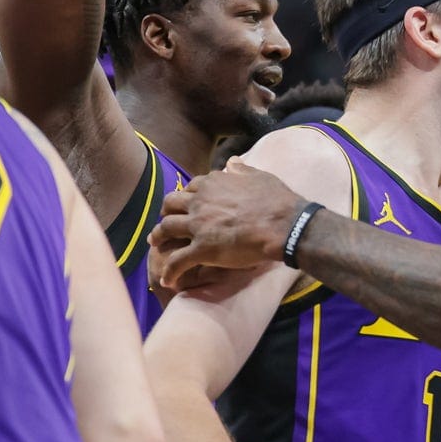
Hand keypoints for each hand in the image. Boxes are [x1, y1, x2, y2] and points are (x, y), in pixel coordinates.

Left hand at [150, 160, 308, 288]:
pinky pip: (177, 261)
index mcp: (213, 183)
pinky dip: (169, 271)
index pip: (191, 187)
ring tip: (155, 244)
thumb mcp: (260, 176)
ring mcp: (199, 225)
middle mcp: (200, 201)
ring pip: (165, 229)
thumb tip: (233, 160)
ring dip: (157, 237)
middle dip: (166, 212)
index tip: (189, 204)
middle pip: (170, 204)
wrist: (285, 225)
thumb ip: (242, 169)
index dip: (188, 196)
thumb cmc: (277, 200)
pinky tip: (167, 280)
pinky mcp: (202, 249)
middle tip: (167, 221)